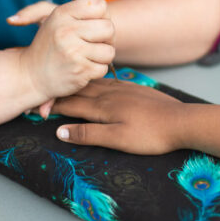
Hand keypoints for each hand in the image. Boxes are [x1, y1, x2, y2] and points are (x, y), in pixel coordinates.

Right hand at [14, 0, 114, 105]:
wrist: (31, 76)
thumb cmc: (48, 44)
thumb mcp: (57, 18)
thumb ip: (80, 0)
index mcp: (62, 14)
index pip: (99, 5)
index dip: (101, 15)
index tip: (91, 23)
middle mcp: (66, 31)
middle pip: (109, 28)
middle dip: (106, 38)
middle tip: (92, 42)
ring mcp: (73, 52)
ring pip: (109, 51)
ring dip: (101, 56)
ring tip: (86, 56)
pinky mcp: (79, 71)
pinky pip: (104, 68)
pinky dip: (95, 70)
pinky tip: (81, 69)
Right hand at [52, 79, 187, 154]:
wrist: (181, 121)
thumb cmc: (150, 135)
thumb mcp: (117, 139)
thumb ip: (88, 134)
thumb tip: (59, 130)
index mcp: (103, 107)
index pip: (71, 103)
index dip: (54, 105)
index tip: (38, 106)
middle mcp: (110, 93)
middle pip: (79, 90)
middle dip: (62, 92)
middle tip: (47, 94)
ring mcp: (122, 88)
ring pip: (92, 83)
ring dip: (77, 84)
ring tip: (65, 84)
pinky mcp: (133, 88)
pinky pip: (107, 80)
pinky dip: (95, 81)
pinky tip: (96, 82)